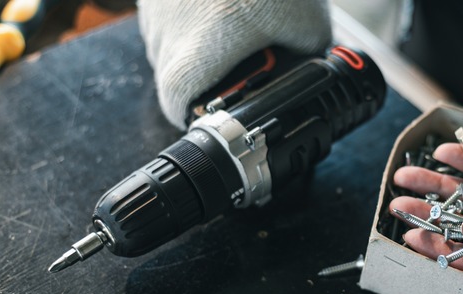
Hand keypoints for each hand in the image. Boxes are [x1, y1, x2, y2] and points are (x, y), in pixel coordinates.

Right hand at [137, 0, 331, 128]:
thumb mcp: (307, 26)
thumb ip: (303, 55)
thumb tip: (307, 63)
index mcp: (196, 57)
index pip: (178, 106)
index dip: (195, 114)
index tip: (212, 113)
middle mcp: (165, 33)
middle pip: (172, 73)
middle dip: (203, 76)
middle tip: (232, 69)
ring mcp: (155, 4)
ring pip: (167, 39)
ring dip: (193, 43)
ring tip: (228, 28)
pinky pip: (168, 9)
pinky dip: (189, 12)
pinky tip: (217, 2)